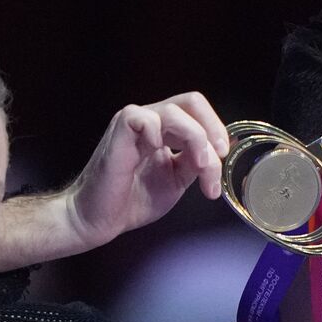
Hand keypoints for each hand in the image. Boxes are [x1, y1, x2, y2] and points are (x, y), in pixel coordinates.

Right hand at [66, 92, 229, 248]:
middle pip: (191, 101)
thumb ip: (195, 162)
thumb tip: (220, 152)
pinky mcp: (120, 129)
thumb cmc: (130, 202)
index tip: (222, 156)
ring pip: (176, 112)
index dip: (216, 129)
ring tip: (199, 169)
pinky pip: (147, 119)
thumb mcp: (176, 180)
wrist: (98, 219)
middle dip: (212, 129)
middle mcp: (149, 121)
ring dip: (196, 140)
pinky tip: (158, 154)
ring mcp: (134, 123)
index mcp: (162, 130)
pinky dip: (159, 135)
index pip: (196, 111)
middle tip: (218, 156)